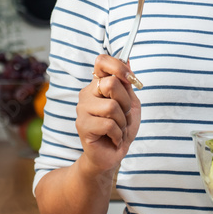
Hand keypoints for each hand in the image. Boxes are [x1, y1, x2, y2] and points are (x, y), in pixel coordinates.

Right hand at [74, 54, 140, 174]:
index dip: (118, 66)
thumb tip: (127, 59)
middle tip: (124, 115)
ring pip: (111, 106)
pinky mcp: (82, 126)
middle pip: (111, 83)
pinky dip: (118, 134)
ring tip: (118, 129)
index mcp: (98, 84)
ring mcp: (82, 109)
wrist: (112, 154)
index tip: (130, 78)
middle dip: (126, 102)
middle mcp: (87, 93)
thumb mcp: (131, 103)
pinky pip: (108, 124)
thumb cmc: (121, 128)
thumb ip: (127, 83)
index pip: (101, 61)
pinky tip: (113, 138)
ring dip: (122, 122)